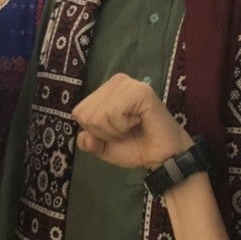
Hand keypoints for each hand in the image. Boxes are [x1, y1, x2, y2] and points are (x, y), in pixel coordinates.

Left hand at [72, 73, 191, 171]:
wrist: (162, 157)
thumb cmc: (135, 147)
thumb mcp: (103, 147)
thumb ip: (88, 142)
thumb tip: (84, 138)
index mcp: (105, 90)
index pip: (79, 112)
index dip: (94, 131)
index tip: (116, 132)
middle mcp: (115, 82)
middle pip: (86, 114)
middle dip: (104, 132)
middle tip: (126, 130)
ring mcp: (128, 84)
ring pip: (99, 115)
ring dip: (115, 130)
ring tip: (133, 125)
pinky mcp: (140, 90)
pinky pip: (115, 112)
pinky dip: (124, 125)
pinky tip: (139, 121)